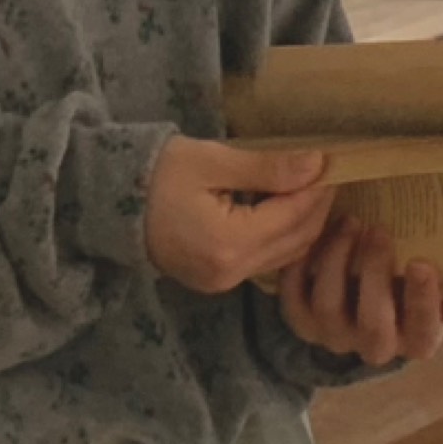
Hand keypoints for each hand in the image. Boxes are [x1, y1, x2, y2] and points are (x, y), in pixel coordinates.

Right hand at [144, 137, 335, 293]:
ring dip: (304, 224)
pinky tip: (286, 209)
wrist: (108, 202)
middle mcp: (230, 272)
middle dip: (317, 207)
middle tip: (328, 173)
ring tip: (312, 188)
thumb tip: (316, 165)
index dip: (317, 189)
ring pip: (284, 255)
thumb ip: (267, 167)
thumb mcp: (213, 162)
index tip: (334, 162)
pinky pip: (265, 261)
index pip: (292, 216)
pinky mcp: (216, 280)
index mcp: (229, 244)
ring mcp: (222, 282)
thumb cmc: (157, 174)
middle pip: (295, 241)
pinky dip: (283, 236)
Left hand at [275, 220, 442, 365]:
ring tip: (350, 222)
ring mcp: (333, 334)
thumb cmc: (406, 283)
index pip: (422, 335)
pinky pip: (294, 298)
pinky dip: (302, 265)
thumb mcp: (434, 287)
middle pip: (372, 325)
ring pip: (329, 309)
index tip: (422, 263)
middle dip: (375, 275)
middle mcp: (372, 343)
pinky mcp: (301, 318)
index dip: (422, 304)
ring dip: (339, 261)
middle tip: (379, 230)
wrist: (356, 298)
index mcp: (413, 337)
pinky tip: (316, 233)